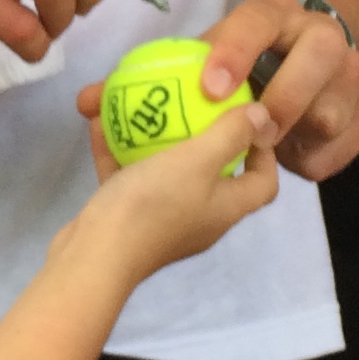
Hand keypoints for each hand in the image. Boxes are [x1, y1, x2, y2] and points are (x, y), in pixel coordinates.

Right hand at [67, 98, 278, 285]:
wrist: (94, 256)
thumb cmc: (154, 206)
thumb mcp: (198, 161)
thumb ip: (231, 135)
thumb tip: (263, 116)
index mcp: (226, 207)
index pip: (263, 183)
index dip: (264, 152)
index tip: (248, 119)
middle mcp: (200, 216)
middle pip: (212, 171)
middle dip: (200, 132)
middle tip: (187, 103)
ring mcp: (162, 219)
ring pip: (163, 169)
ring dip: (151, 136)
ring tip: (137, 104)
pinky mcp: (127, 218)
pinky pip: (128, 176)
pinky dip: (118, 150)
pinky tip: (100, 122)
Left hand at [76, 0, 358, 182]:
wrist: (299, 52)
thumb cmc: (233, 62)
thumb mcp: (197, 60)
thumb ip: (145, 82)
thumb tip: (87, 102)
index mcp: (272, 12)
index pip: (255, 20)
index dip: (234, 52)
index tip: (209, 89)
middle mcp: (321, 32)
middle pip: (320, 56)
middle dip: (284, 98)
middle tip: (251, 133)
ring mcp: (354, 69)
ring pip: (338, 105)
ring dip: (301, 133)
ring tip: (271, 149)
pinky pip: (351, 140)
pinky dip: (319, 157)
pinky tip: (293, 160)